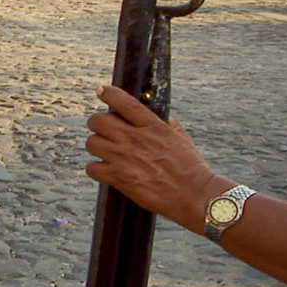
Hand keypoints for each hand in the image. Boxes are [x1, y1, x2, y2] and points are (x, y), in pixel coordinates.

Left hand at [84, 85, 225, 228]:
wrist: (194, 194)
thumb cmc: (189, 165)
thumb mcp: (179, 136)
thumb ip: (162, 122)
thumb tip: (148, 114)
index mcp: (152, 126)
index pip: (124, 102)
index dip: (108, 93)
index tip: (101, 91)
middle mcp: (135, 139)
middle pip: (97, 121)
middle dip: (97, 123)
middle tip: (103, 130)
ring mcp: (125, 158)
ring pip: (91, 143)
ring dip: (96, 146)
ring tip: (106, 152)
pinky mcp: (119, 177)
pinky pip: (92, 168)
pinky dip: (96, 169)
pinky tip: (105, 170)